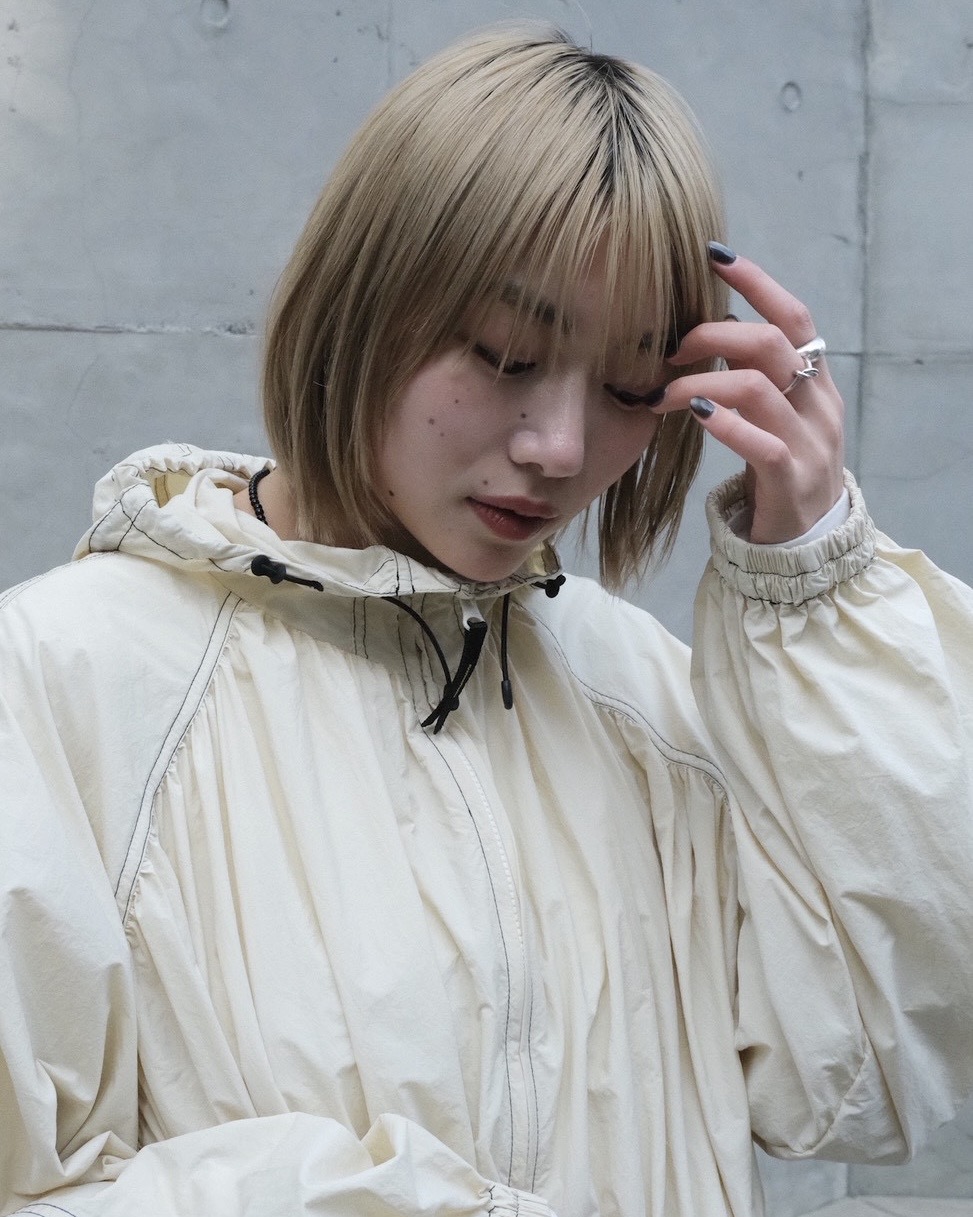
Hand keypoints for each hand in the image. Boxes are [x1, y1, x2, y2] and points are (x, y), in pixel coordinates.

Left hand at [655, 246, 844, 543]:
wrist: (807, 545)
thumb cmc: (780, 471)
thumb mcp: (774, 416)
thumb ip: (753, 375)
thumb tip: (709, 330)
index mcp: (817, 383)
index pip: (794, 316)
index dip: (757, 282)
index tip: (715, 256)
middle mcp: (820, 406)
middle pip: (771, 343)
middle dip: (712, 335)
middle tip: (668, 352)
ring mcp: (811, 444)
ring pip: (758, 388)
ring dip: (699, 383)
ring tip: (661, 395)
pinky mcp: (792, 480)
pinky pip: (760, 443)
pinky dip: (723, 423)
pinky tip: (695, 415)